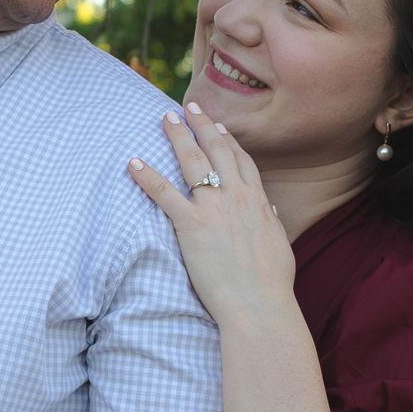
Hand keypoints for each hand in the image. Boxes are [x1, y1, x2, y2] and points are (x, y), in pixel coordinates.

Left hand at [128, 102, 293, 327]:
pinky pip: (164, 193)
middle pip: (217, 150)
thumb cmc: (271, 284)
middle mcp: (237, 196)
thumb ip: (271, 222)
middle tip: (189, 107)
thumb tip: (269, 208)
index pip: (241, 161)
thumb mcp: (279, 245)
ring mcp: (213, 208)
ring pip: (192, 161)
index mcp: (258, 201)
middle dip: (202, 125)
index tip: (218, 126)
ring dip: (177, 136)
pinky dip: (146, 176)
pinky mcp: (191, 225)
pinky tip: (132, 162)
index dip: (228, 140)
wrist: (259, 305)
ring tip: (165, 118)